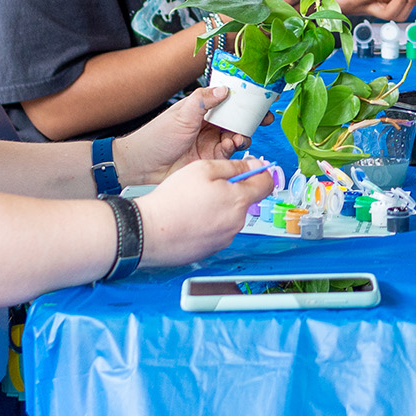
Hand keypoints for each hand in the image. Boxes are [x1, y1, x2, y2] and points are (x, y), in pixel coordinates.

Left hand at [116, 88, 248, 185]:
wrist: (143, 165)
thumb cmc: (156, 136)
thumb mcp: (181, 114)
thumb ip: (203, 100)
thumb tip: (225, 89)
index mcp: (203, 108)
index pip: (229, 99)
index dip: (245, 98)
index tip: (260, 97)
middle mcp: (210, 124)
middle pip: (238, 118)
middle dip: (252, 118)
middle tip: (264, 119)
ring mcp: (212, 141)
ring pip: (237, 135)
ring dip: (243, 135)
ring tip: (239, 137)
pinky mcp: (212, 159)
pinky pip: (230, 153)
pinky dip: (235, 149)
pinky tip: (231, 146)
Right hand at [134, 155, 276, 268]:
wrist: (149, 232)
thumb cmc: (173, 200)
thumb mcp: (204, 169)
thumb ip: (234, 166)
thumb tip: (255, 166)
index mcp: (238, 201)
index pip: (266, 184)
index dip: (259, 172)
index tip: (250, 168)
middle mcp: (236, 223)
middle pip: (246, 200)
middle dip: (232, 190)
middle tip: (207, 185)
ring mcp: (224, 239)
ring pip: (230, 216)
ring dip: (219, 207)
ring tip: (193, 203)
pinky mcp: (211, 250)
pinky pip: (217, 231)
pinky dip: (208, 223)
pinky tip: (190, 218)